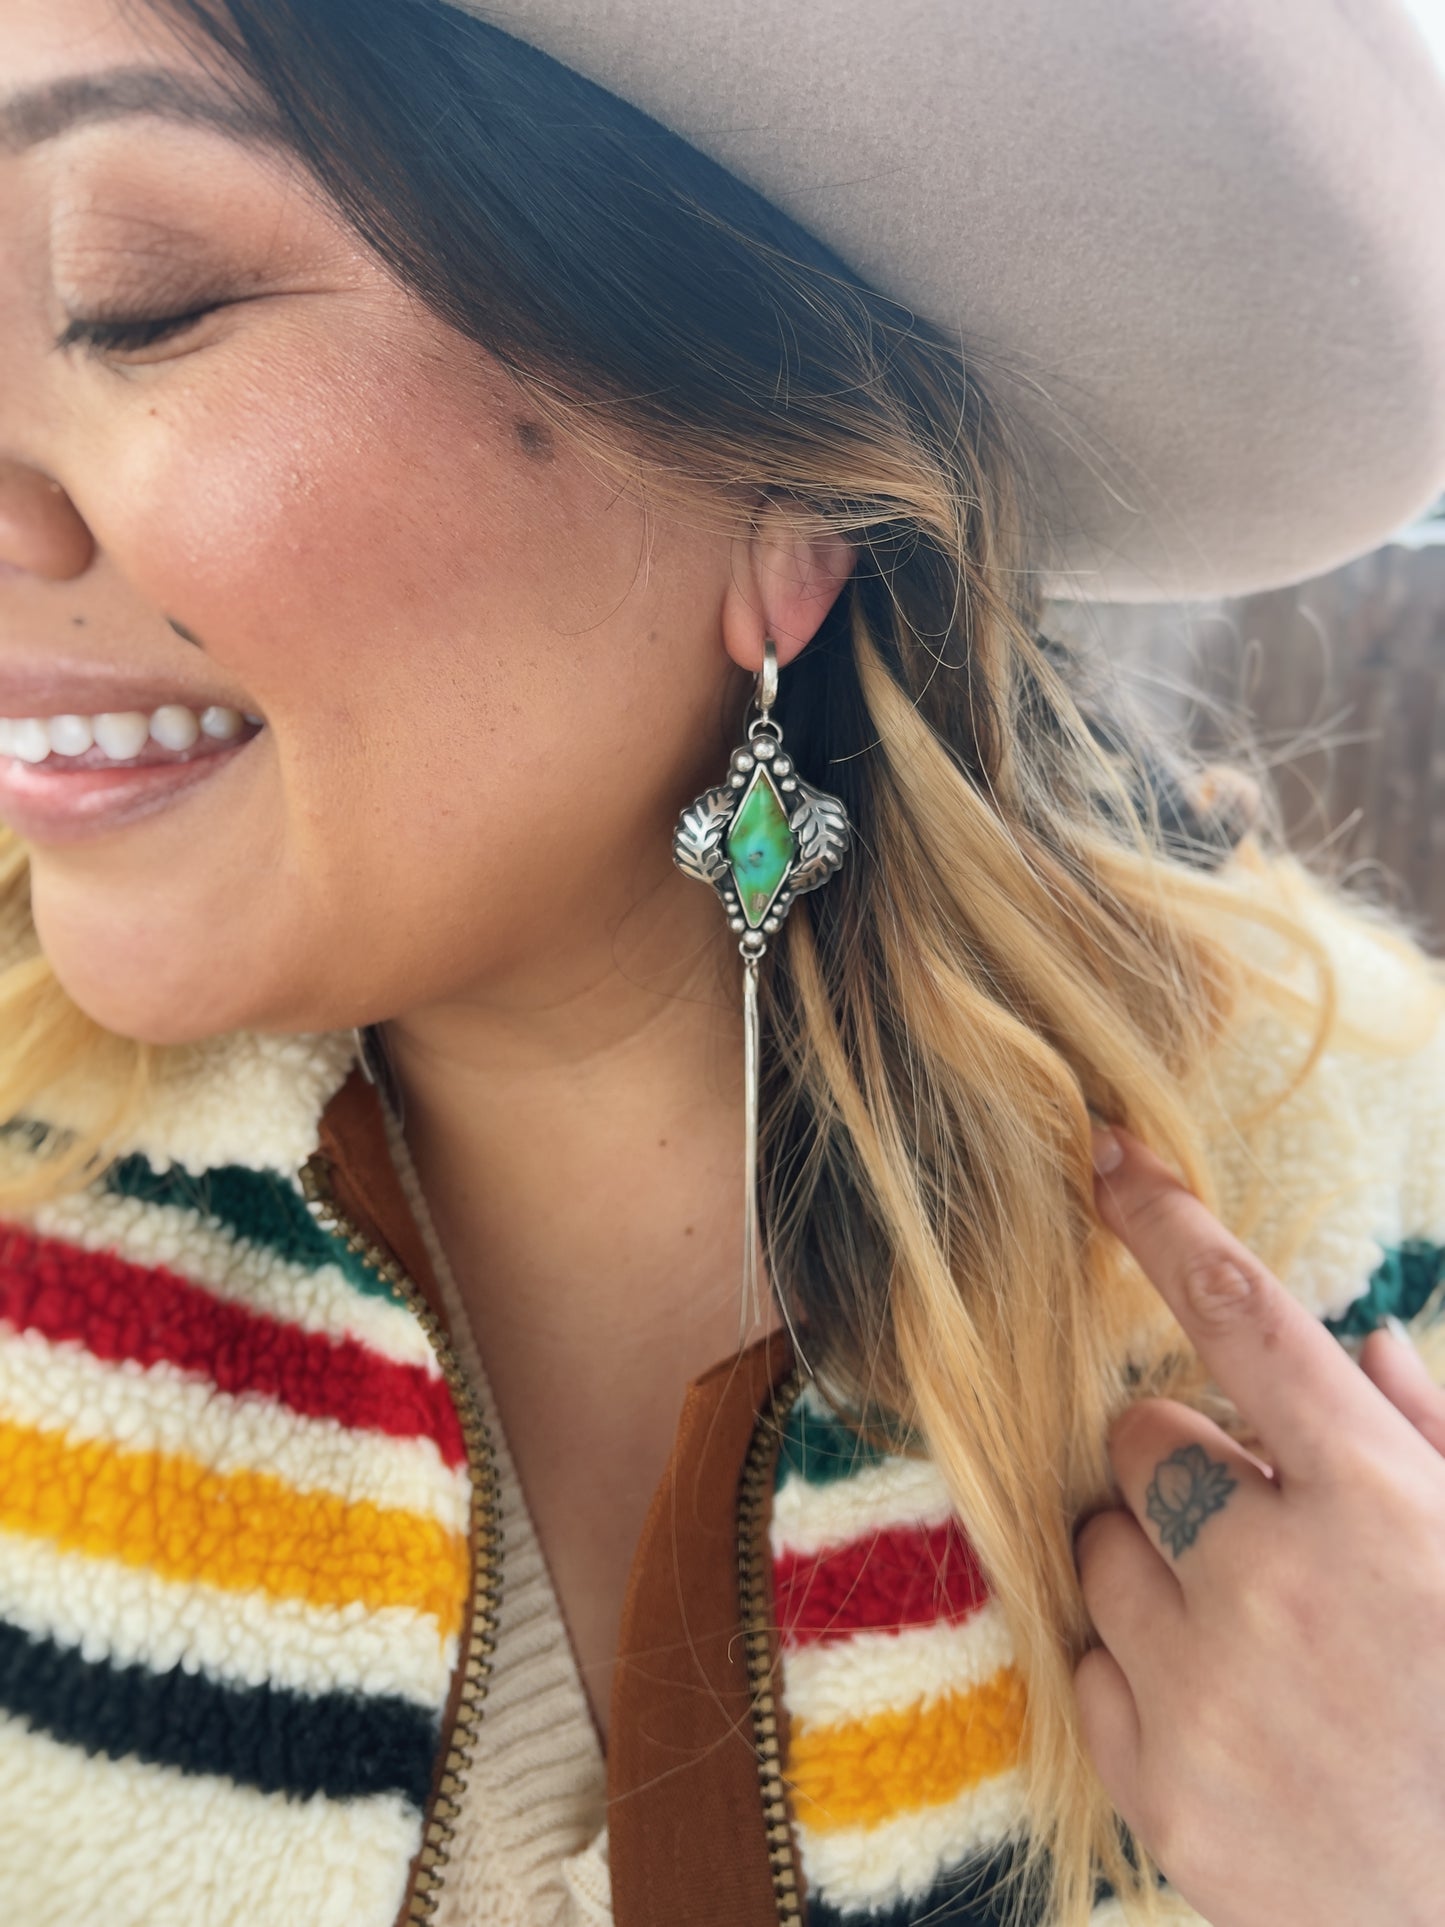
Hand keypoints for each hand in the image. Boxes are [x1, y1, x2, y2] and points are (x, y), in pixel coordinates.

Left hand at [1074, 1129, 1444, 1926]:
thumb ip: (1435, 1437)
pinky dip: (1137, 1668)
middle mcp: (1277, 1585)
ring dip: (1159, 1563)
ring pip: (1099, 1547)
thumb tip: (1363, 1348)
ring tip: (1256, 1632)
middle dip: (1190, 1462)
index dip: (1165, 1219)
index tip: (1107, 1155)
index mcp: (1378, 1505)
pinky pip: (1083, 1662)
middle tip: (1262, 1525)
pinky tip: (1230, 1709)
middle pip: (1141, 1438)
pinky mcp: (1161, 1794)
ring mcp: (1208, 1697)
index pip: (1242, 1314)